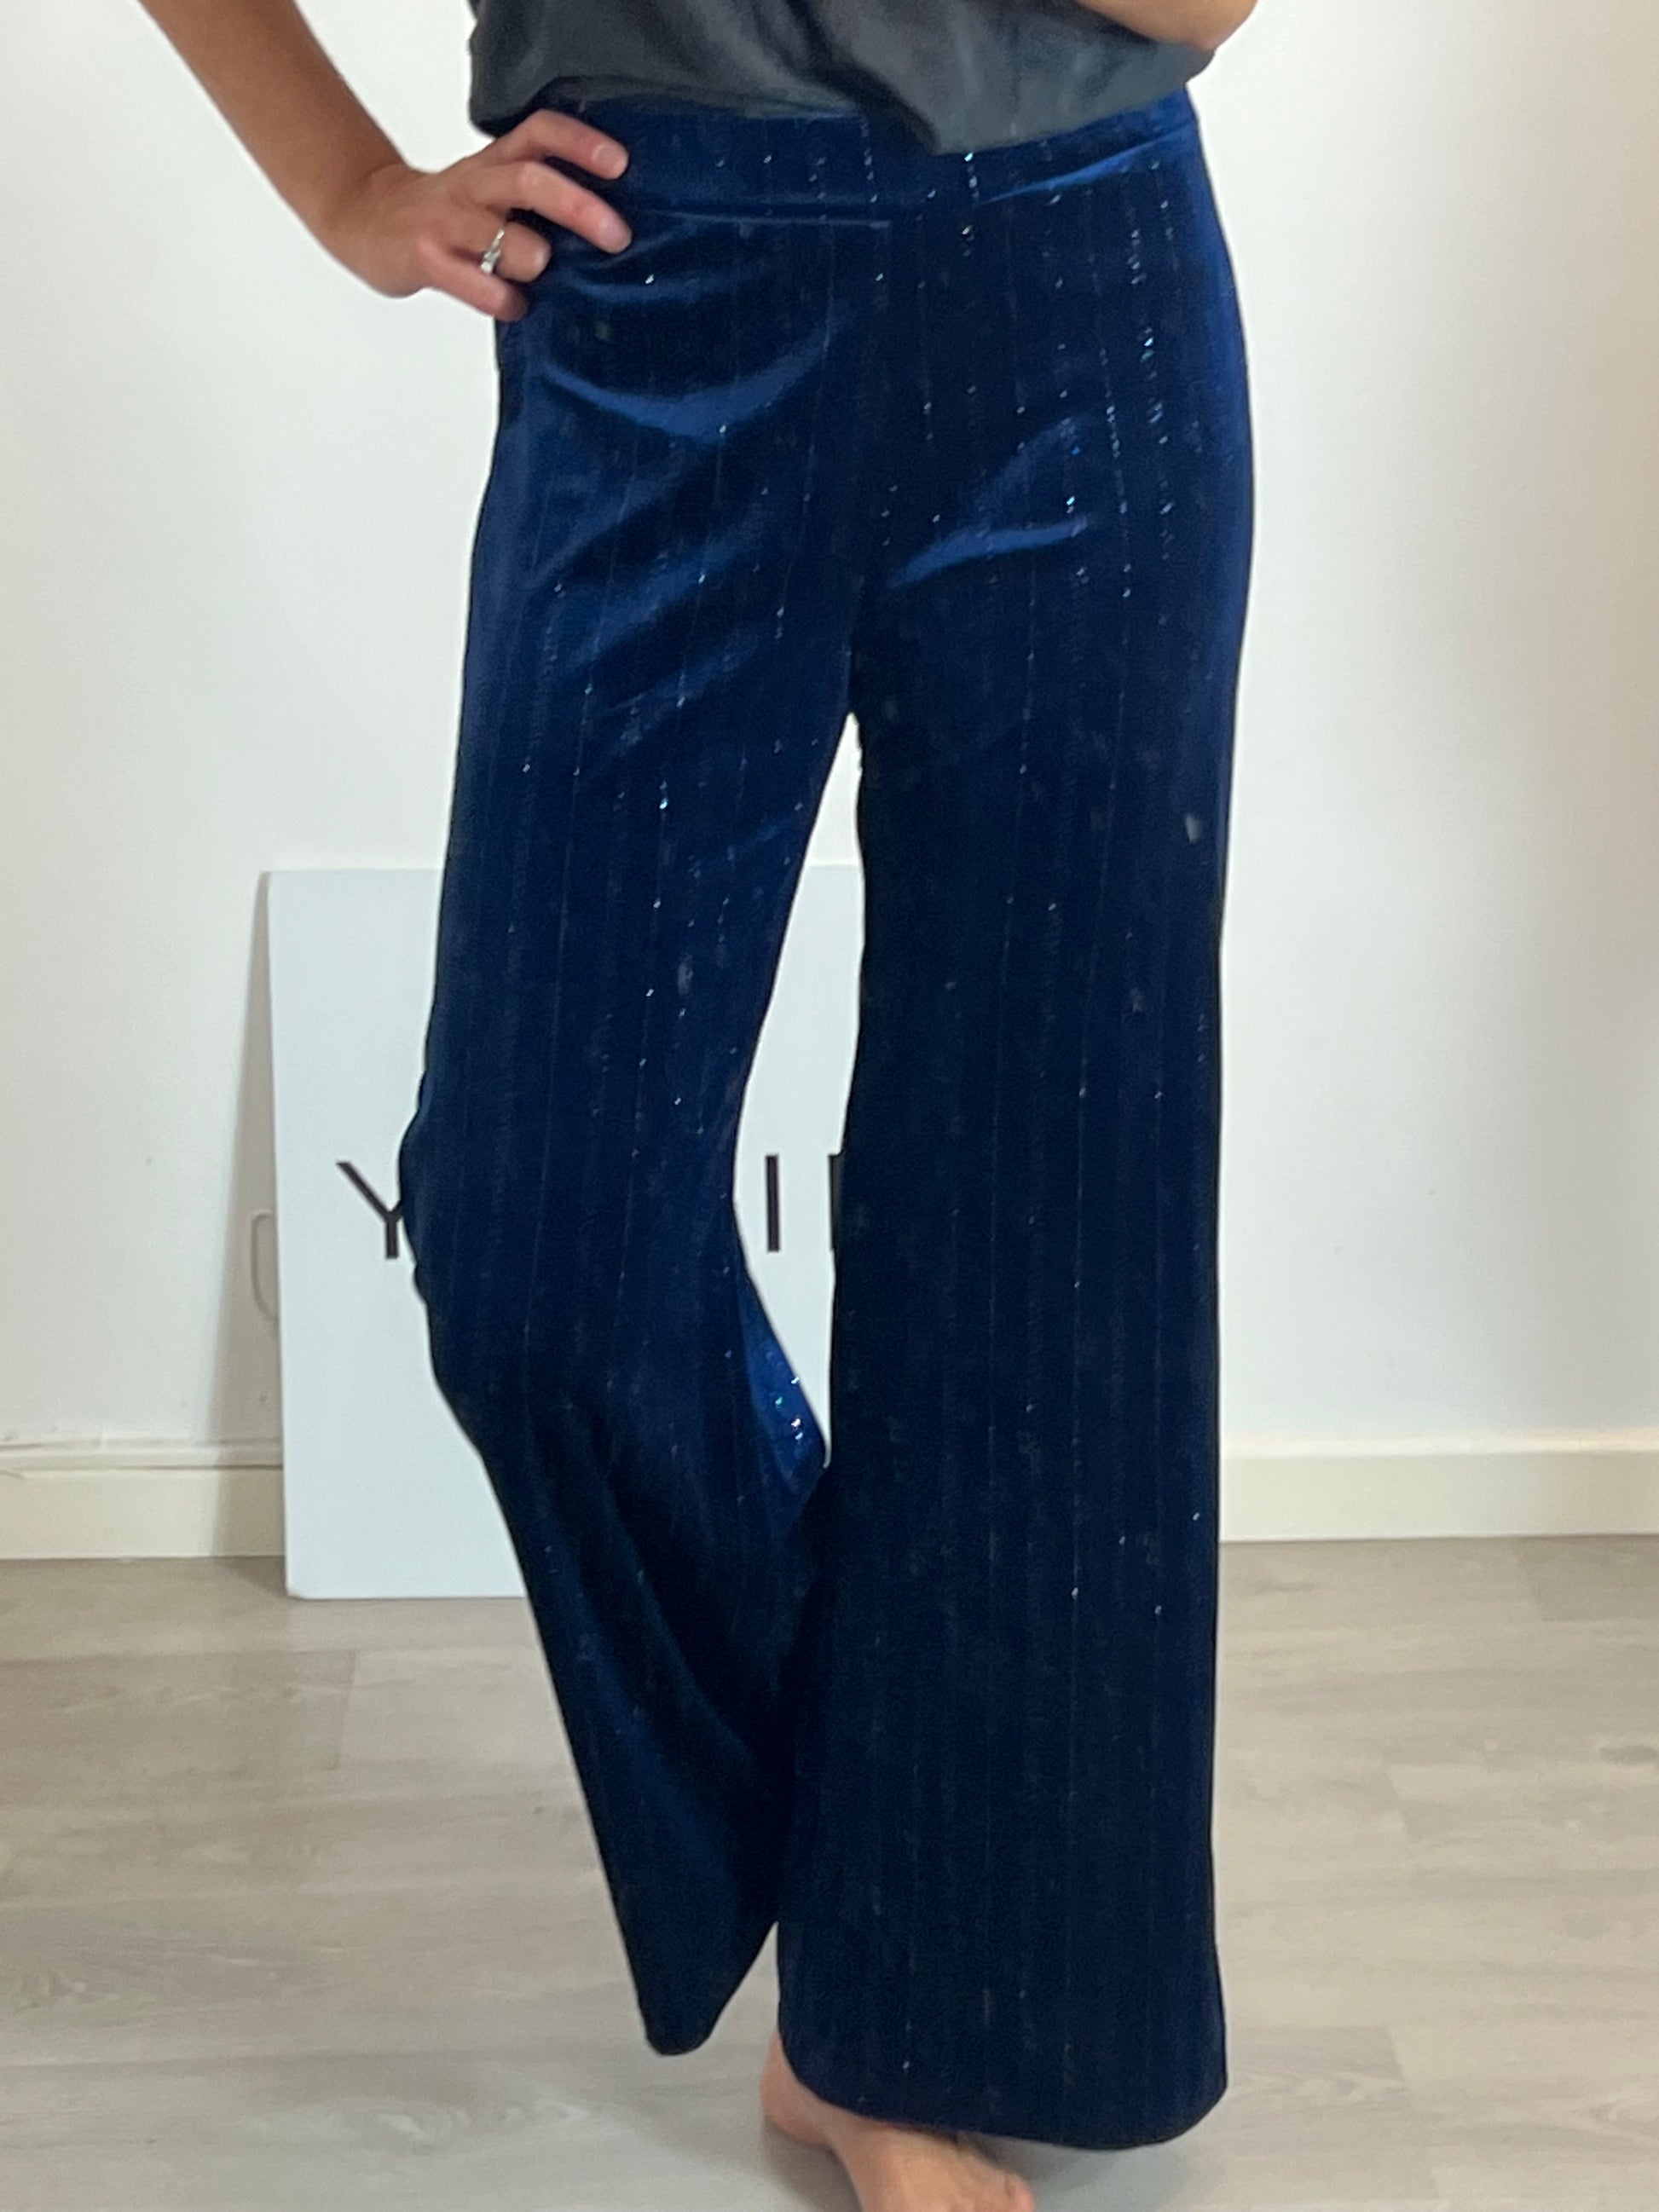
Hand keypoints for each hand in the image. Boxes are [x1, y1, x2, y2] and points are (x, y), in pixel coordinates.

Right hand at [319, 107, 632, 319]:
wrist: (365, 215)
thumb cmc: (444, 212)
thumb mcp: (490, 187)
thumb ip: (537, 200)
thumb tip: (605, 231)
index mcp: (494, 162)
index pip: (540, 133)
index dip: (581, 143)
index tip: (620, 164)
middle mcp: (474, 185)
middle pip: (530, 180)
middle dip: (579, 207)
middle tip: (615, 235)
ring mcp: (447, 222)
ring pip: (501, 233)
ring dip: (534, 256)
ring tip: (546, 271)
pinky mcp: (425, 258)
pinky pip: (473, 282)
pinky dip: (503, 300)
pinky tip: (514, 305)